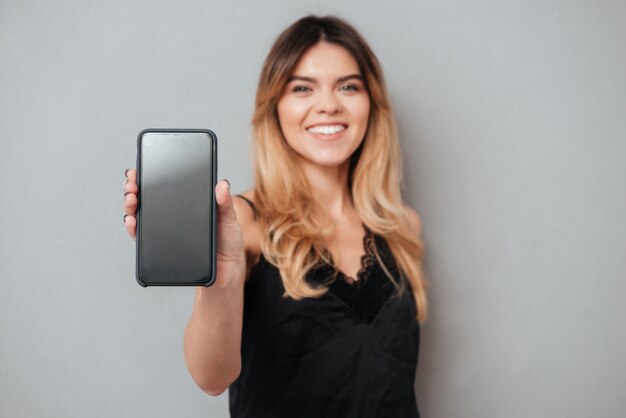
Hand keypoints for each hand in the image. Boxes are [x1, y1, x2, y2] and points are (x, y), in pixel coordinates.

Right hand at [122, 169, 244, 289]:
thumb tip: (222, 184)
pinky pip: (143, 237)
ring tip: (131, 199)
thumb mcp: (229, 219)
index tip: (140, 169)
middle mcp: (173, 215)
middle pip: (148, 198)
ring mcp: (165, 230)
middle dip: (134, 188)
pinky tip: (132, 221)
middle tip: (132, 184)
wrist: (226, 270)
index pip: (166, 186)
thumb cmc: (228, 242)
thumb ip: (225, 203)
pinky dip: (134, 228)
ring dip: (131, 205)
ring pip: (141, 215)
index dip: (150, 176)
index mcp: (187, 203)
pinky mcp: (161, 247)